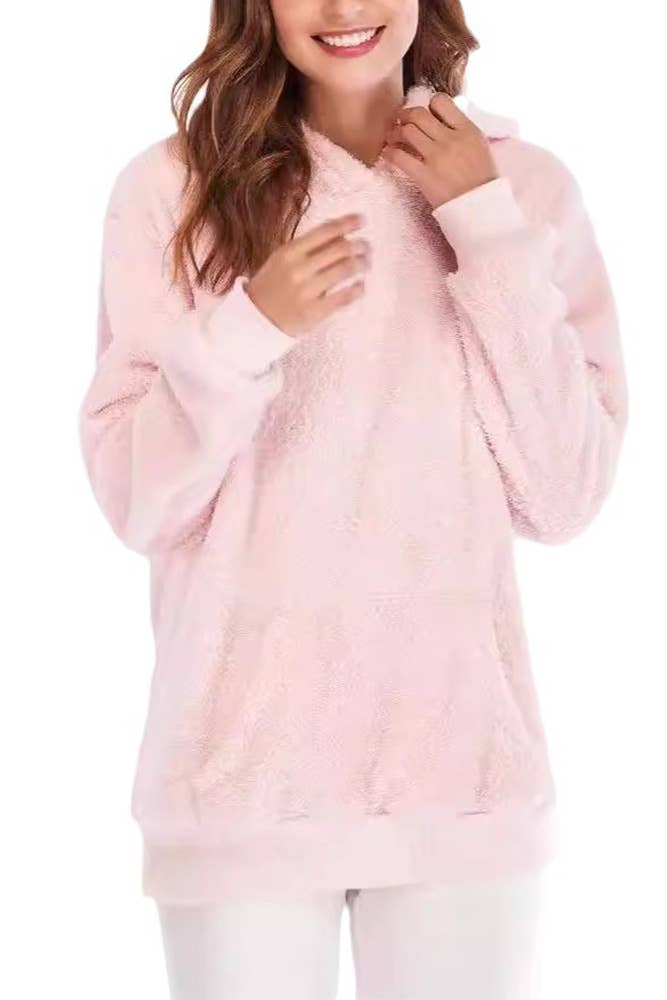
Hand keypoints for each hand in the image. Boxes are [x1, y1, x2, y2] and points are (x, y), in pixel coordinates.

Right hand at [245, 213, 370, 336]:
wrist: (255, 320)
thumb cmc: (271, 286)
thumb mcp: (281, 260)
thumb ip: (307, 247)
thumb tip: (341, 235)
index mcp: (289, 252)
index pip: (325, 231)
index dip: (348, 223)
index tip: (362, 220)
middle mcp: (299, 269)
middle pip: (340, 249)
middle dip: (359, 245)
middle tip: (367, 246)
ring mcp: (307, 291)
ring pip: (345, 270)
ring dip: (362, 264)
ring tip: (366, 263)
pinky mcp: (315, 312)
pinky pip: (345, 296)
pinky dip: (358, 289)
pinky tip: (361, 285)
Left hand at [382, 92, 499, 208]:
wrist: (480, 208)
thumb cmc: (481, 180)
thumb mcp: (480, 146)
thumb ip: (462, 130)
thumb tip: (443, 118)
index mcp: (467, 130)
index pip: (441, 101)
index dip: (429, 106)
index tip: (426, 115)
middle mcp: (451, 139)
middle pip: (419, 114)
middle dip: (406, 116)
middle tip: (400, 121)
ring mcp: (437, 157)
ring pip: (407, 131)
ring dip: (395, 132)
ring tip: (393, 138)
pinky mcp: (424, 176)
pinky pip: (399, 157)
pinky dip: (390, 153)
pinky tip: (389, 154)